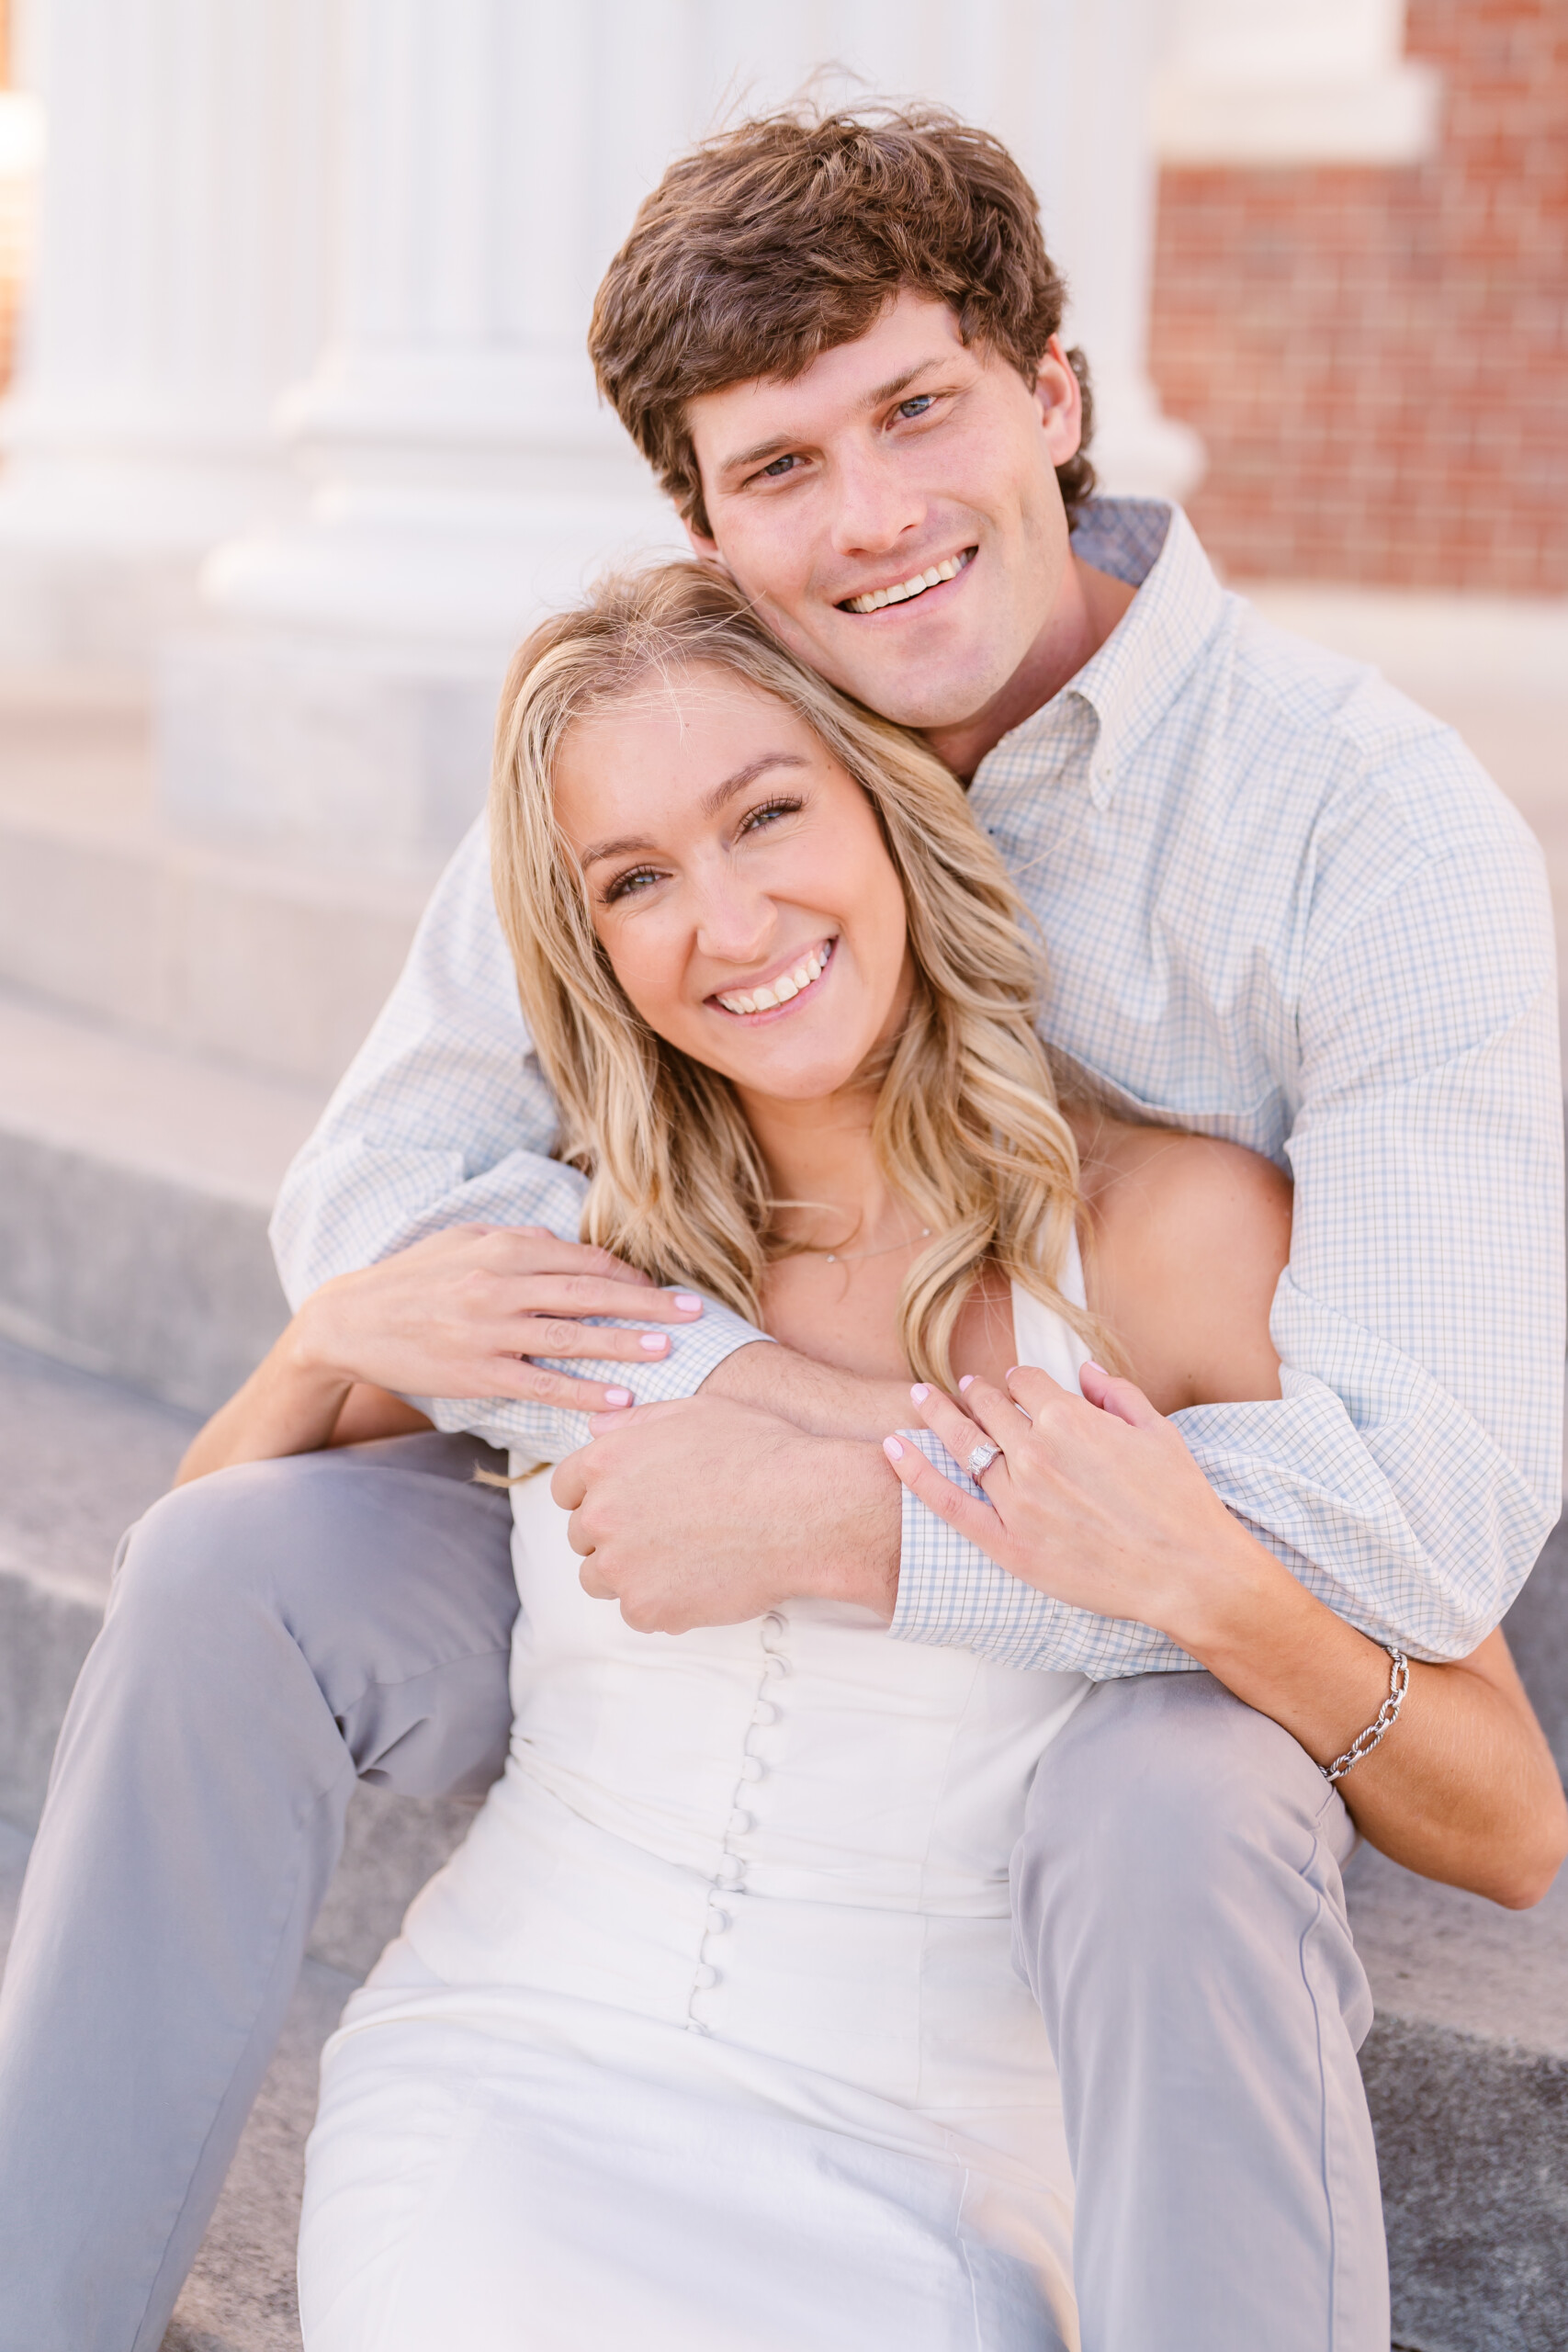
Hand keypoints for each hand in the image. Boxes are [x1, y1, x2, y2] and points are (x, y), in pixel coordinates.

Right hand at [293, 1224, 705, 1414]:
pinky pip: (542, 1383)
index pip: (582, 1259)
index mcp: (502, 1247)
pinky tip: (620, 1400)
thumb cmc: (413, 1280)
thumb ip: (518, 1243)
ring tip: (669, 1352)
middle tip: (695, 1314)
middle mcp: (500, 1284)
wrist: (348, 1322)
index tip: (661, 1289)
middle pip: (590, 1292)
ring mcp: (488, 1330)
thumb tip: (569, 1248)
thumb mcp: (462, 1241)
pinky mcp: (477, 1372)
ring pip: (571, 1337)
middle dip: (647, 1303)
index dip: (628, 1276)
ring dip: (625, 1344)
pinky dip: (584, 1392)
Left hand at [550, 1395, 900, 1632]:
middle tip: (665, 1534)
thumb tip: (597, 1429)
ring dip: (630, 1573)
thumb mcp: (696, 1414)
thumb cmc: (760, 1453)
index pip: (566, 1488)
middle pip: (581, 1537)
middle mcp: (601, 1514)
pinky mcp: (647, 1608)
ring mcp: (620, 1566)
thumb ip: (636, 1422)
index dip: (593, 1496)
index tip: (623, 1506)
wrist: (805, 1510)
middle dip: (614, 1536)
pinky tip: (702, 1582)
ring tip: (682, 1560)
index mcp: (605, 1461)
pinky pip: (638, 1612)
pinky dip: (663, 1604)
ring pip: (600, 1579)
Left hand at [884, 1362, 1263, 1644]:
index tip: (1014, 1385)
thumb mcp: (1157, 1431)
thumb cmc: (1180, 1501)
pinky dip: (914, 1472)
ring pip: (965, 1445)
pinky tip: (891, 1447)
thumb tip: (1084, 1371)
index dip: (1018, 1380)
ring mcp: (1017, 1499)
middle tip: (965, 1390)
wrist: (1187, 1572)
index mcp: (1070, 1418)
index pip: (1024, 1381)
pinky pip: (948, 1502)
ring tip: (921, 1399)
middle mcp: (1036, 1452)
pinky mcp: (1007, 1543)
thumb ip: (1116, 1393)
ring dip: (939, 1417)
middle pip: (989, 1408)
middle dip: (977, 1394)